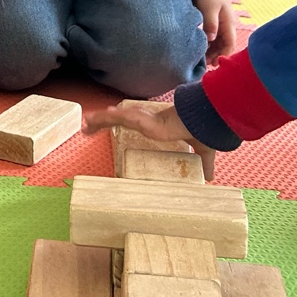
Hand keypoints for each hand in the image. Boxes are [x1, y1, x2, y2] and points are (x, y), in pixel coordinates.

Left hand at [83, 101, 215, 180]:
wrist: (201, 123)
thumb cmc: (201, 130)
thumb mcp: (200, 151)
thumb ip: (203, 162)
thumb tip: (211, 178)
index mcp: (156, 125)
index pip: (134, 122)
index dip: (122, 122)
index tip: (111, 126)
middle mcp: (146, 120)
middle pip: (119, 119)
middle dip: (103, 122)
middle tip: (88, 127)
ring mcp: (141, 118)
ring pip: (114, 118)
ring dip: (98, 121)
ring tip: (84, 125)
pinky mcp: (139, 119)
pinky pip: (116, 118)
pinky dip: (103, 119)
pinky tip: (91, 121)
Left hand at [193, 0, 236, 63]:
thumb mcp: (210, 8)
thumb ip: (211, 24)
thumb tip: (211, 39)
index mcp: (229, 24)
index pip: (230, 44)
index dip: (224, 55)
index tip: (214, 63)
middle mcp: (226, 26)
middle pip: (224, 46)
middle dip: (216, 55)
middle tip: (204, 64)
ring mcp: (219, 24)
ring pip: (217, 42)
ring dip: (211, 50)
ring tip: (201, 59)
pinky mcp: (211, 21)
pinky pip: (211, 36)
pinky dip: (207, 43)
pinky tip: (200, 48)